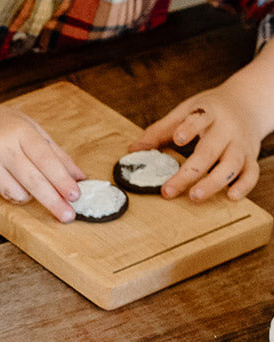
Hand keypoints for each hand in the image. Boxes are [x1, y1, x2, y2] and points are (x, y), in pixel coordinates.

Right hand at [0, 95, 84, 222]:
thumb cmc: (2, 126)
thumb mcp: (31, 129)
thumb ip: (55, 153)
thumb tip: (79, 177)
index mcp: (21, 132)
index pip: (46, 160)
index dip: (61, 180)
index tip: (75, 196)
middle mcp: (3, 148)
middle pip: (33, 181)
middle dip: (52, 200)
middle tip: (67, 216)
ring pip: (16, 193)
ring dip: (29, 196)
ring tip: (29, 187)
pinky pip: (0, 195)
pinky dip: (10, 192)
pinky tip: (7, 179)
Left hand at [131, 81, 262, 201]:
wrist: (249, 101)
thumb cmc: (210, 111)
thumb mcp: (185, 111)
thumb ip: (159, 131)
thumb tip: (132, 151)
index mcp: (209, 113)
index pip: (201, 118)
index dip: (190, 127)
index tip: (178, 138)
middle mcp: (227, 129)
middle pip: (210, 151)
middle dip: (190, 172)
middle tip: (168, 191)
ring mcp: (240, 144)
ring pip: (232, 165)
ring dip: (214, 183)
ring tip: (195, 196)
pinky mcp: (251, 156)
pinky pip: (251, 172)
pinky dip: (244, 185)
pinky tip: (230, 196)